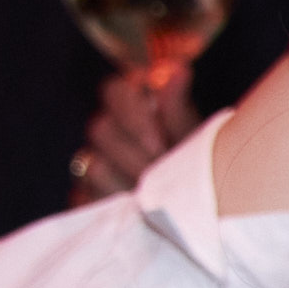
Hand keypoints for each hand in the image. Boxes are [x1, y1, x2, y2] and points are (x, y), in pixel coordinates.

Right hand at [70, 58, 190, 200]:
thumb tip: (178, 70)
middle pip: (100, 129)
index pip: (114, 91)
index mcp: (132, 107)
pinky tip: (136, 217)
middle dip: (135, 155)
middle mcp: (108, 132)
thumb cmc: (198, 165)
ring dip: (128, 184)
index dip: (133, 115)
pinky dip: (111, 208)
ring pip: (94, 167)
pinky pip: (84, 200)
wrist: (203, 209)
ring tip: (158, 200)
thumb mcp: (194, 139)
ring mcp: (93, 164)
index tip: (159, 143)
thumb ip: (179, 110)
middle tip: (163, 176)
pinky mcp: (87, 198)